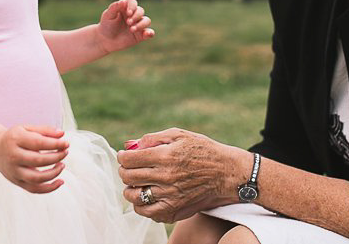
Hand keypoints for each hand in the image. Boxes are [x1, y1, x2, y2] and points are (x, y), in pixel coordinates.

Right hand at [0, 125, 68, 193]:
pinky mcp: (17, 182)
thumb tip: (62, 134)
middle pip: (38, 161)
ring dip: (54, 173)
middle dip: (56, 157)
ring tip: (62, 165)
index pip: (38, 143)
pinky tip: (60, 181)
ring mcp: (14, 171)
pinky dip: (49, 188)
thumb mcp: (27, 128)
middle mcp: (13, 156)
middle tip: (65, 152)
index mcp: (16, 140)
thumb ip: (45, 130)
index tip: (66, 143)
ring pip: (36, 178)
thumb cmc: (16, 137)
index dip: (55, 144)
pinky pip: (34, 189)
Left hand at [96, 0, 154, 53]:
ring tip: (132, 29)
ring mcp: (138, 25)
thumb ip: (114, 7)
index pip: (132, 2)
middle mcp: (133, 15)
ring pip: (147, 21)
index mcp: (125, 8)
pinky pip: (149, 32)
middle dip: (136, 16)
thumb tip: (123, 1)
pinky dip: (150, 33)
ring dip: (141, 24)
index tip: (128, 13)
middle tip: (128, 22)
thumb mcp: (107, 16)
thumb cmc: (106, 25)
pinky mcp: (140, 35)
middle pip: (140, 11)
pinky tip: (148, 34)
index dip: (132, 6)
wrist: (105, 40)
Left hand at [117, 128, 244, 221]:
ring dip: (130, 189)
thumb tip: (129, 145)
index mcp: (165, 156)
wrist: (226, 173)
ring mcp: (169, 196)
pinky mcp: (174, 210)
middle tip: (129, 168)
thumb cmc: (203, 150)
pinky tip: (148, 195)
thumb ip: (152, 138)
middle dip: (124, 171)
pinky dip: (142, 205)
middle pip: (128, 177)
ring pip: (134, 197)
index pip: (129, 160)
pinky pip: (147, 213)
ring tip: (136, 183)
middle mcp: (165, 177)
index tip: (124, 156)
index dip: (122, 157)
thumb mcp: (179, 135)